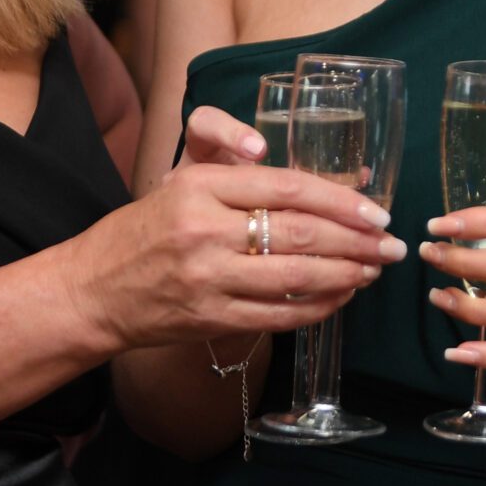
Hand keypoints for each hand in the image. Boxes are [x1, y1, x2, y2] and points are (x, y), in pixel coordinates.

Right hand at [71, 107, 401, 351]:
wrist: (93, 290)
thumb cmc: (144, 229)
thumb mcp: (181, 182)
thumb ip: (236, 168)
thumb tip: (308, 173)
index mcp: (201, 186)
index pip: (288, 187)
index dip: (341, 200)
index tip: (376, 210)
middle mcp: (205, 230)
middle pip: (301, 231)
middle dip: (358, 240)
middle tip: (392, 244)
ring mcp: (208, 278)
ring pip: (297, 275)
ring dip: (347, 275)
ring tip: (374, 270)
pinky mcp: (211, 318)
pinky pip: (280, 314)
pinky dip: (318, 307)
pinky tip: (341, 299)